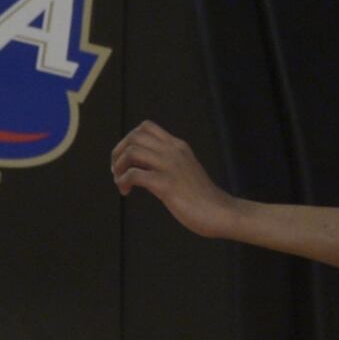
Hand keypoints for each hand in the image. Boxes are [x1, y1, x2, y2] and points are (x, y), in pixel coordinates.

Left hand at [111, 120, 236, 236]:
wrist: (220, 212)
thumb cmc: (200, 196)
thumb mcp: (184, 169)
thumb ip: (166, 161)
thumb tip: (140, 163)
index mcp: (178, 146)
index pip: (146, 127)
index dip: (127, 140)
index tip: (125, 159)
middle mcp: (174, 152)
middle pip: (134, 136)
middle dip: (118, 152)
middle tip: (117, 171)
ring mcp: (171, 167)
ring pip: (131, 152)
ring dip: (118, 167)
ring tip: (120, 182)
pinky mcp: (166, 185)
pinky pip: (134, 174)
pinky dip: (123, 181)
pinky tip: (126, 192)